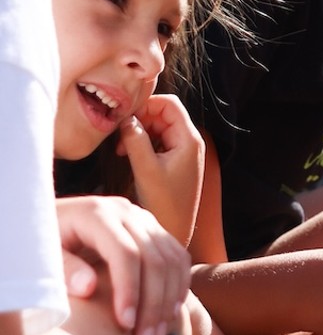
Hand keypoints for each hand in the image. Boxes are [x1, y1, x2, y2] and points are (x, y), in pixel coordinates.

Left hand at [56, 195, 190, 334]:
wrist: (54, 222)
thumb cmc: (43, 244)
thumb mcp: (43, 254)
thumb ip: (64, 269)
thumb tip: (89, 288)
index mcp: (97, 214)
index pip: (126, 254)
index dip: (130, 290)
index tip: (125, 325)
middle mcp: (126, 212)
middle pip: (154, 259)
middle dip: (153, 305)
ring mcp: (143, 220)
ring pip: (171, 260)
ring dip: (169, 302)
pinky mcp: (154, 231)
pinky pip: (177, 258)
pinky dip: (178, 288)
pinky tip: (168, 316)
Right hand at [117, 96, 204, 246]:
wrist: (175, 230)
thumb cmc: (164, 204)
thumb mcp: (146, 169)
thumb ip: (136, 140)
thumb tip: (126, 119)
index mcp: (189, 140)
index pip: (169, 104)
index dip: (147, 105)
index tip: (126, 118)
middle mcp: (189, 142)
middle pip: (162, 114)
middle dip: (140, 121)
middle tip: (120, 138)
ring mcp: (183, 151)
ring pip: (158, 128)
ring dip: (139, 133)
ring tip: (121, 150)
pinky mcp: (175, 161)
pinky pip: (158, 141)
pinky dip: (142, 144)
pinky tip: (128, 155)